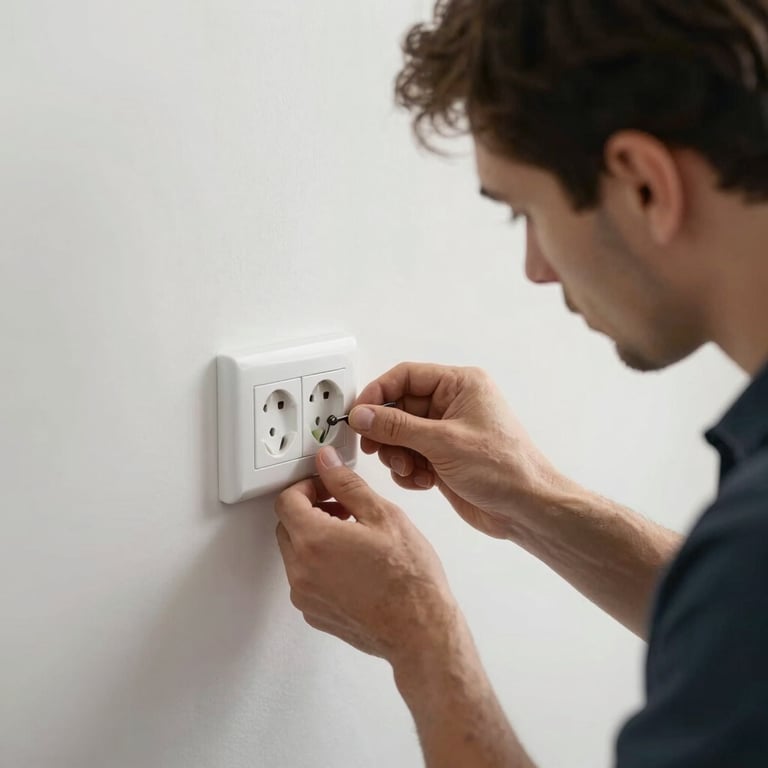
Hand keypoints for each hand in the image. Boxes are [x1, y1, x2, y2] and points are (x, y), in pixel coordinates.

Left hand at [274, 446, 459, 664]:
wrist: (420, 630)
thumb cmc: (409, 578)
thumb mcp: (383, 515)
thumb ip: (347, 484)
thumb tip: (327, 462)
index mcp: (314, 541)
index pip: (286, 500)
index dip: (306, 486)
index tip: (326, 486)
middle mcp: (301, 570)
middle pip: (287, 526)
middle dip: (311, 510)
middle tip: (344, 509)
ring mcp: (305, 596)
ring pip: (296, 553)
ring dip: (315, 538)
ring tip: (353, 537)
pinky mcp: (314, 613)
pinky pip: (306, 578)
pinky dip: (320, 565)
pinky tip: (353, 563)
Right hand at [348, 363, 561, 538]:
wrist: (526, 509)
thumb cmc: (505, 468)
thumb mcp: (444, 442)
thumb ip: (397, 427)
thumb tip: (364, 415)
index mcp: (460, 385)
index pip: (406, 376)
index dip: (378, 393)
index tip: (359, 414)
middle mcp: (452, 405)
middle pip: (399, 407)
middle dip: (386, 431)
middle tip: (375, 447)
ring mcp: (447, 432)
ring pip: (401, 434)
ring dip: (398, 454)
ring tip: (410, 468)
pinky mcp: (443, 457)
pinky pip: (410, 456)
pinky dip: (409, 470)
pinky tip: (423, 480)